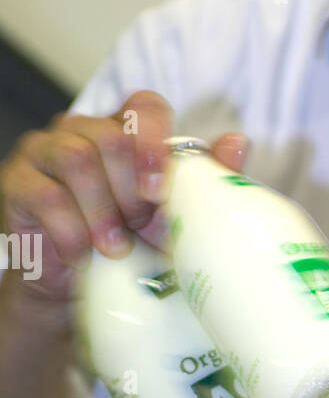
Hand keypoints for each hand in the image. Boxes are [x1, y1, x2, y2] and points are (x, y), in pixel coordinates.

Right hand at [0, 89, 248, 302]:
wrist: (74, 291)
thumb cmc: (128, 249)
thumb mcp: (170, 217)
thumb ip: (202, 181)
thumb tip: (238, 142)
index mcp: (125, 132)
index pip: (144, 105)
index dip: (154, 140)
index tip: (161, 189)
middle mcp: (83, 131)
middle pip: (110, 135)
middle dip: (130, 190)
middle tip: (138, 229)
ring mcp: (45, 151)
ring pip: (76, 158)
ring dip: (102, 210)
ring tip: (115, 248)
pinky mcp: (17, 182)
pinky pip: (46, 194)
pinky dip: (72, 231)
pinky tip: (84, 257)